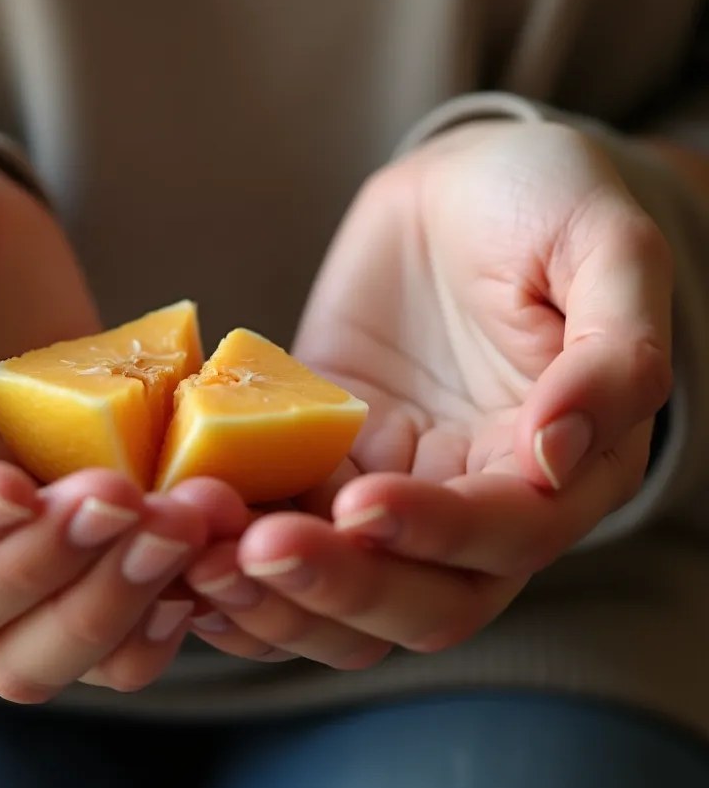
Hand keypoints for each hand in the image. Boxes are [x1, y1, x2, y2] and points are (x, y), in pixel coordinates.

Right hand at [0, 120, 210, 696]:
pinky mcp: (81, 521)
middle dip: (49, 570)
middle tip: (126, 500)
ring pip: (41, 643)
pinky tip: (204, 561)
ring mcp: (8, 535)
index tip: (15, 485)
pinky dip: (158, 608)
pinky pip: (114, 611)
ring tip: (185, 524)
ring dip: (115, 602)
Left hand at [184, 120, 672, 665]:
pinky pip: (277, 532)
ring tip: (195, 557)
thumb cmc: (544, 202)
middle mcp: (475, 506)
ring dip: (268, 595)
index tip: (360, 504)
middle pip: (416, 600)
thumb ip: (615, 353)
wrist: (457, 187)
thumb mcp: (607, 247)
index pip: (503, 540)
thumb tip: (557, 457)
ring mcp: (390, 492)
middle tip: (250, 553)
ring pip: (338, 594)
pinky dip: (227, 556)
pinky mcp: (319, 467)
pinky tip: (173, 547)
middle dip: (335, 588)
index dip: (434, 535)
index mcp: (562, 471)